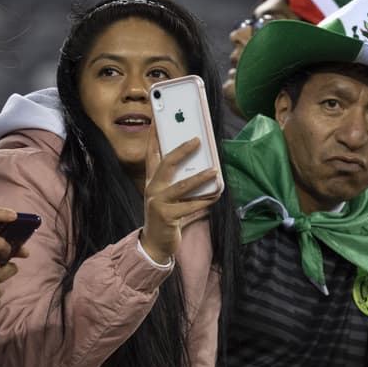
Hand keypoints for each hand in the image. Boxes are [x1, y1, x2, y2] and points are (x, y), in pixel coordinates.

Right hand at [139, 130, 220, 264]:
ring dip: (200, 177)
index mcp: (151, 182)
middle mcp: (152, 189)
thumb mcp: (166, 196)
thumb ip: (177, 182)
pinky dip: (205, 200)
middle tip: (197, 140)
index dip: (154, 138)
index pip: (151, 155)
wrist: (154, 244)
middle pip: (166, 164)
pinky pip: (190, 206)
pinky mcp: (167, 216)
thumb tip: (203, 167)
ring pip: (182, 185)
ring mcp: (158, 202)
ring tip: (215, 170)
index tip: (159, 122)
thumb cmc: (165, 217)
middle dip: (182, 150)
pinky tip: (216, 195)